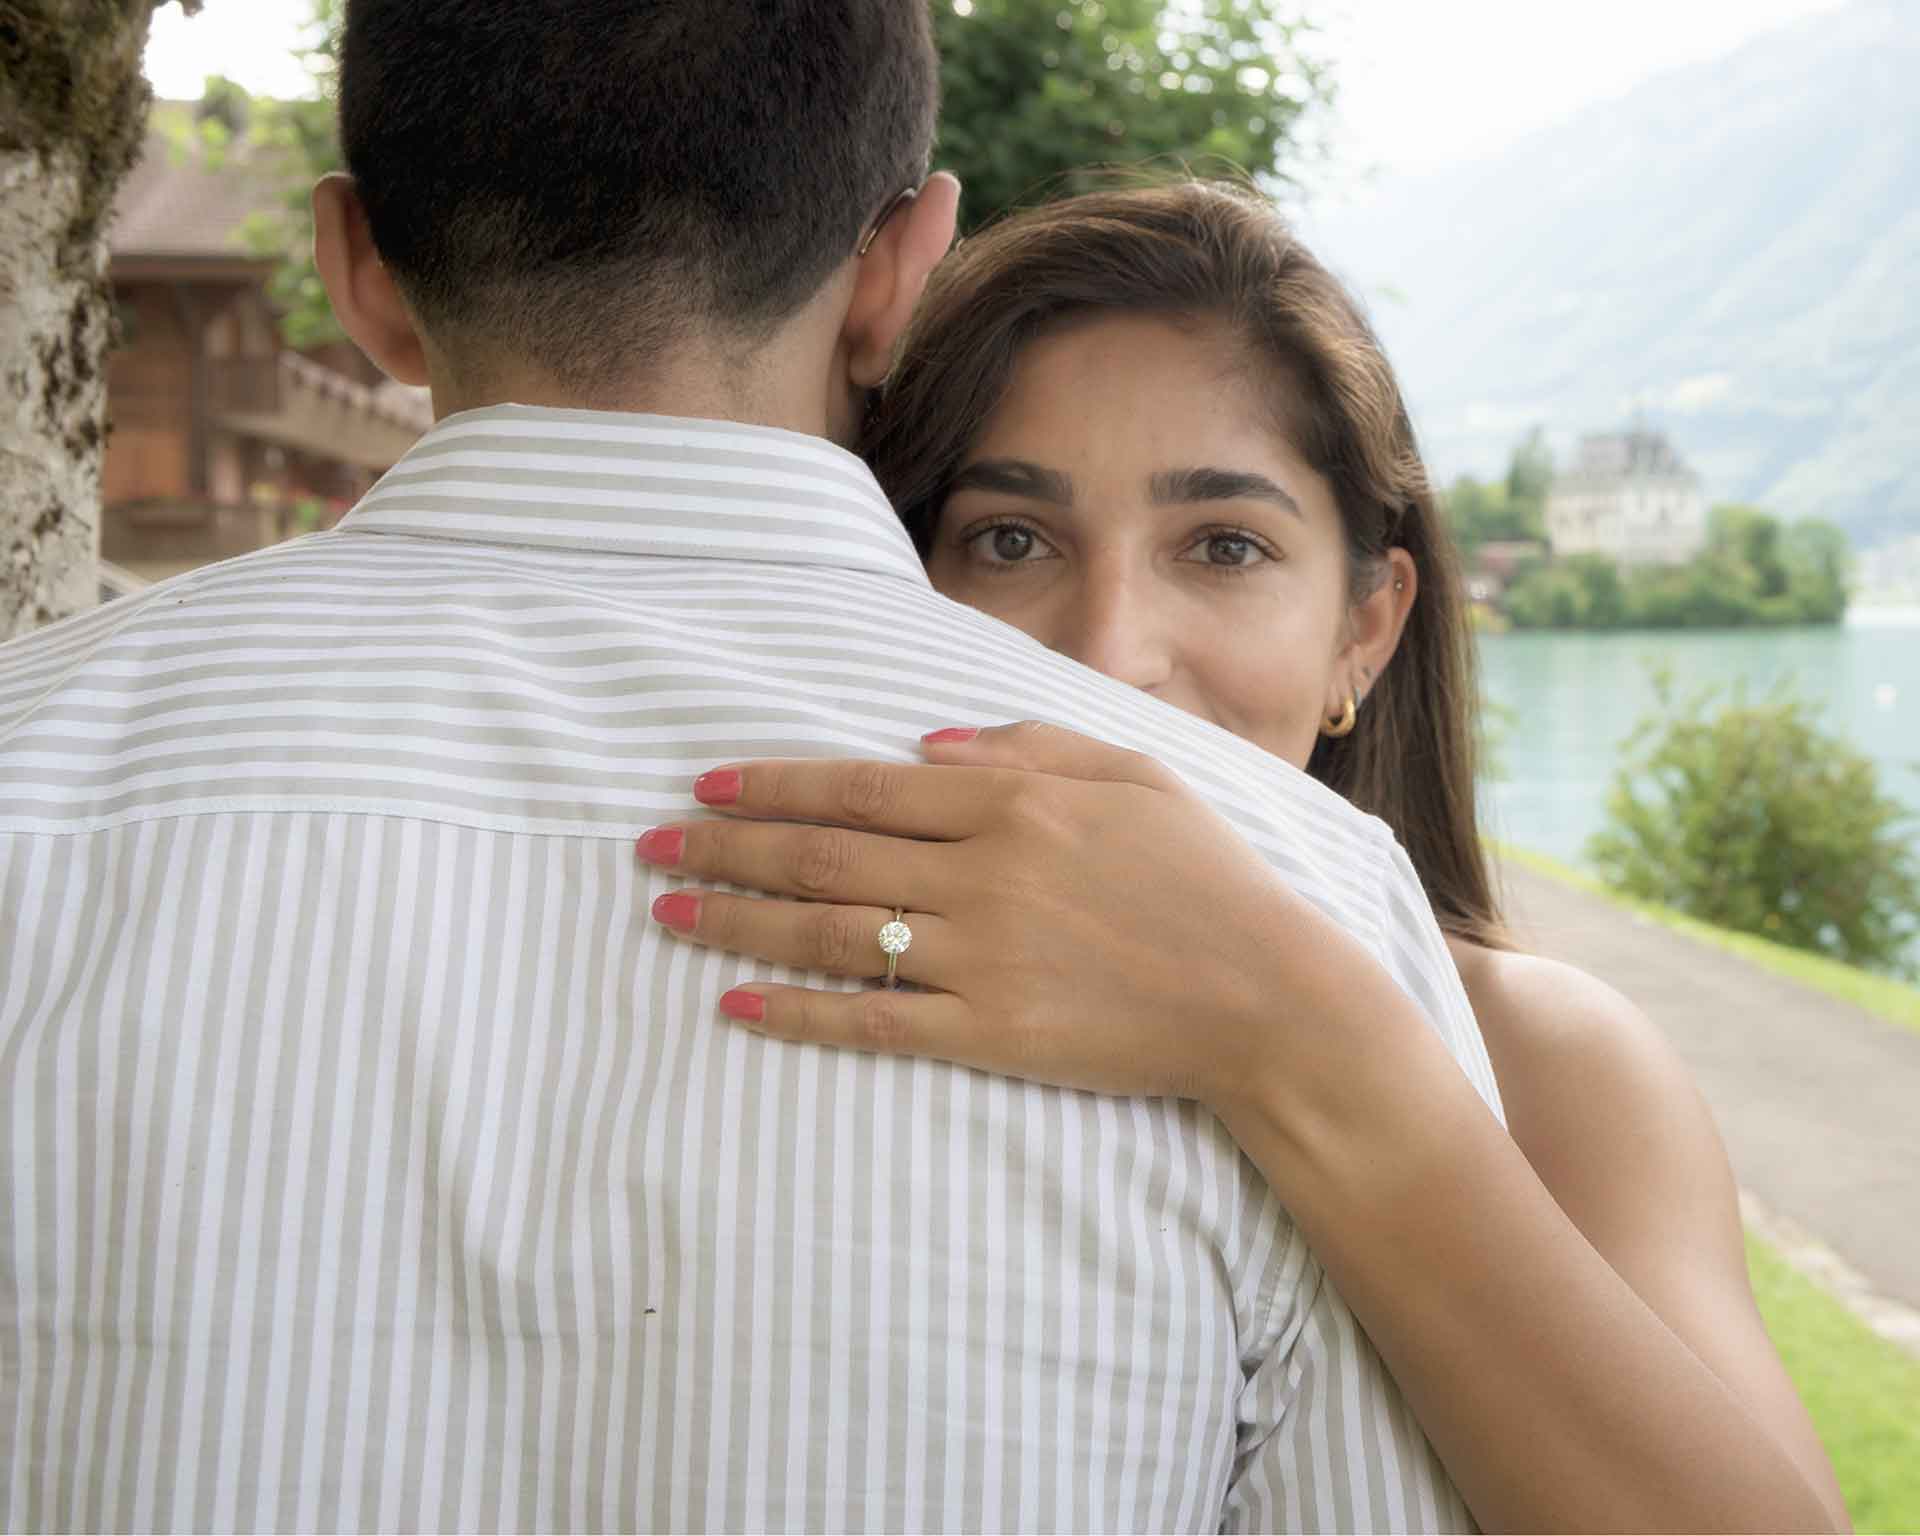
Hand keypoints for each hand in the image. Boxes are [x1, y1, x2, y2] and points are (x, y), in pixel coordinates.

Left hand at [636, 720, 1349, 1114]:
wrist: (1266, 995)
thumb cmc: (1206, 876)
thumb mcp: (1133, 775)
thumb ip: (1026, 746)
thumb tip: (920, 745)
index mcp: (1009, 804)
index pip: (860, 788)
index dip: (773, 785)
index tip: (705, 785)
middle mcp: (980, 874)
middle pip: (822, 856)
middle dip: (726, 847)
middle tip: (650, 846)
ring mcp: (979, 958)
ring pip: (830, 932)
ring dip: (738, 920)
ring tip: (668, 913)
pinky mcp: (988, 1034)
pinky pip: (872, 1020)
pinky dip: (799, 1012)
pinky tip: (738, 1003)